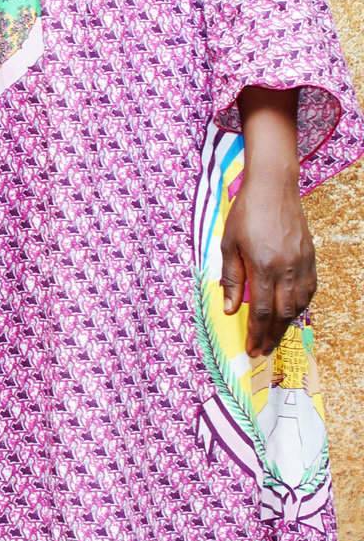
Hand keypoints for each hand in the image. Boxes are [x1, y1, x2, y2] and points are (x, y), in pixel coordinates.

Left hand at [221, 167, 313, 356]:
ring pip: (298, 305)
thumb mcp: (228, 244)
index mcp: (263, 266)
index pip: (260, 310)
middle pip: (281, 313)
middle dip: (271, 336)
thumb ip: (230, 278)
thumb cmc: (245, 213)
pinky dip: (300, 307)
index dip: (256, 333)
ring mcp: (302, 264)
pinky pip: (308, 291)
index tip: (251, 349)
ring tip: (273, 338)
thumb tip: (228, 309)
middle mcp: (286, 269)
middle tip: (262, 352)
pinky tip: (290, 314)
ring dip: (285, 325)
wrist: (274, 188)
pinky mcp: (311, 258)